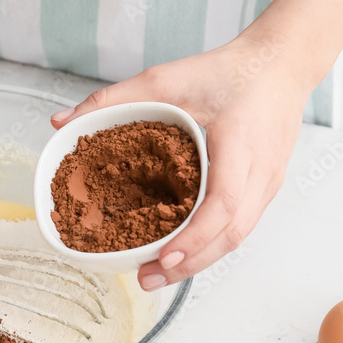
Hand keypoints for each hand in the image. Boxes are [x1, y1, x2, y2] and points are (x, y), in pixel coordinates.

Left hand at [51, 33, 305, 290]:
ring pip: (237, 237)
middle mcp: (262, 171)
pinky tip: (179, 253)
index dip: (196, 235)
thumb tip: (60, 122)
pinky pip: (239, 226)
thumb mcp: (166, 79)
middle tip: (147, 278)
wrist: (283, 64)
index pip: (225, 201)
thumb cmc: (228, 71)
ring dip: (199, 261)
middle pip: (231, 233)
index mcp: (241, 143)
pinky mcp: (266, 189)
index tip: (165, 255)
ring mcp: (269, 184)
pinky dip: (209, 245)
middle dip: (190, 262)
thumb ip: (111, 100)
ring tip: (156, 274)